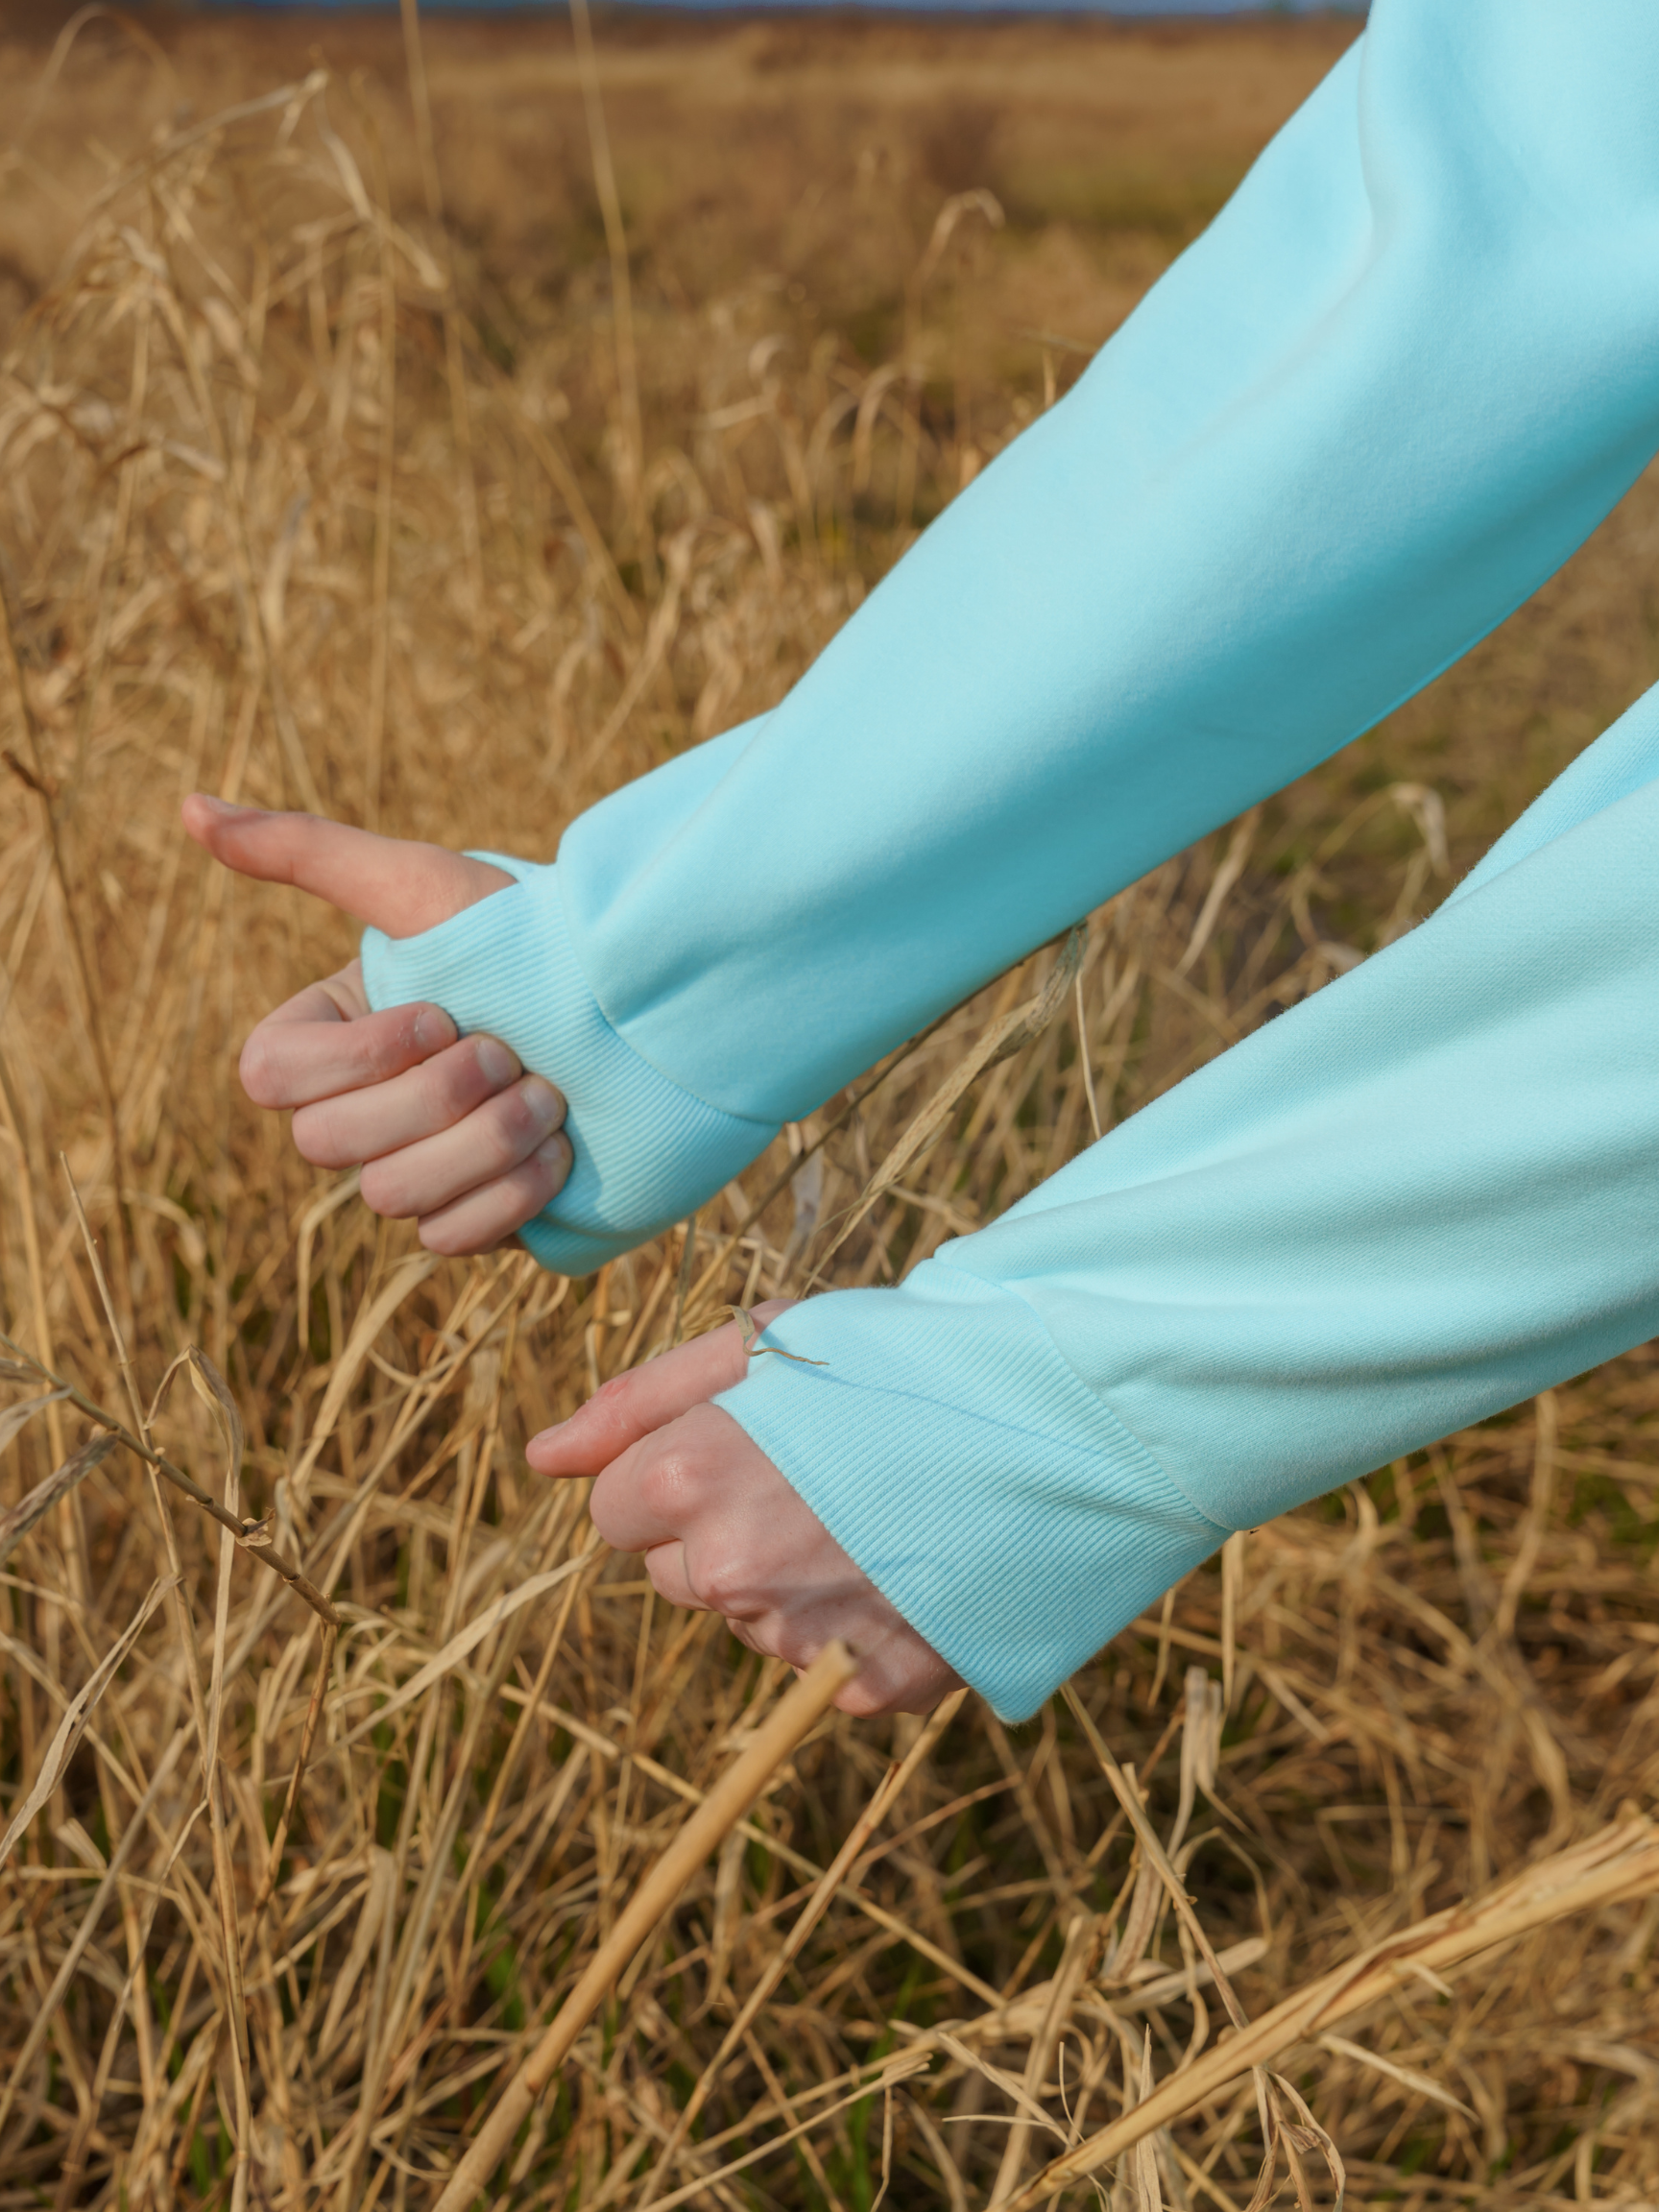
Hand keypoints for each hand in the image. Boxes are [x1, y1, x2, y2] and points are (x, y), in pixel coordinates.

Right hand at [182, 797, 572, 1255]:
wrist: (655, 1010)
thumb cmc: (535, 936)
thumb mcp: (423, 886)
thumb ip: (308, 849)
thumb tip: (186, 804)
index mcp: (335, 1036)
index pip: (268, 1077)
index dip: (353, 1059)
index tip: (439, 1013)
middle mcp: (365, 1110)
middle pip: (327, 1146)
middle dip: (435, 1097)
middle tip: (510, 1051)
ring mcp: (420, 1171)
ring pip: (391, 1200)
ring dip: (484, 1143)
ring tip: (551, 1095)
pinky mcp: (478, 1220)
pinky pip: (451, 1240)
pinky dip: (510, 1198)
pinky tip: (564, 1151)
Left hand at [528, 1302, 963, 1715]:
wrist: (1054, 1416)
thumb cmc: (898, 1359)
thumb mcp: (760, 1342)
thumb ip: (636, 1402)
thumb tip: (541, 1459)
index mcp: (684, 1480)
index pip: (617, 1509)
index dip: (681, 1466)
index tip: (752, 1439)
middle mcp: (727, 1573)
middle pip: (679, 1572)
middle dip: (725, 1527)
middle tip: (823, 1471)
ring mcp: (798, 1638)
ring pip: (749, 1617)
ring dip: (788, 1576)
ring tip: (876, 1510)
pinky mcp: (868, 1688)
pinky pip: (822, 1663)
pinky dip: (855, 1621)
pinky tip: (908, 1560)